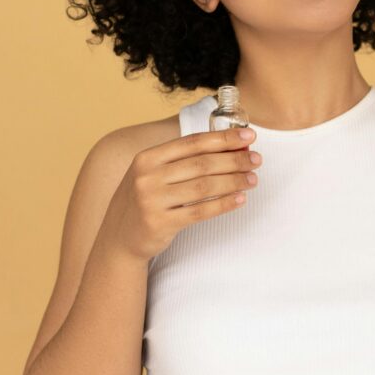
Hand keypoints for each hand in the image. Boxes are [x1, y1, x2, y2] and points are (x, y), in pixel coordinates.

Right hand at [105, 127, 260, 261]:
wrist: (118, 238)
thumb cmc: (146, 200)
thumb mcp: (154, 174)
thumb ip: (185, 161)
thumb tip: (232, 149)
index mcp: (148, 157)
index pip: (193, 142)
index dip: (224, 138)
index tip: (249, 137)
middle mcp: (148, 176)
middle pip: (202, 164)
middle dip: (234, 160)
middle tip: (256, 160)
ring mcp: (152, 200)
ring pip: (204, 187)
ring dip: (233, 182)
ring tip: (252, 179)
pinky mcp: (160, 223)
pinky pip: (200, 211)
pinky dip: (223, 204)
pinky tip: (240, 199)